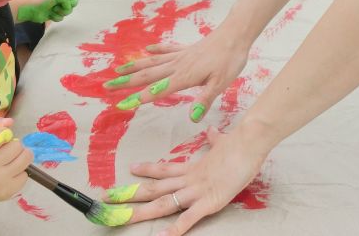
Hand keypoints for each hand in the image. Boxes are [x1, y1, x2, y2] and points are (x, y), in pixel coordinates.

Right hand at [0, 117, 31, 201]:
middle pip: (17, 145)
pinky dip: (20, 171)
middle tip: (4, 151)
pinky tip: (9, 173)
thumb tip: (9, 122)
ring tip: (10, 160)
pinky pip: (26, 174)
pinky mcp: (8, 193)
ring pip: (26, 157)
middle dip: (12, 145)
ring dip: (21, 156)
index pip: (1, 133)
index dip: (2, 133)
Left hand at [16, 0, 78, 23]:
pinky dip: (56, 17)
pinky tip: (50, 15)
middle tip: (61, 5)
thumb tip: (69, 7)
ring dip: (61, 12)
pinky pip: (61, 17)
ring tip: (53, 10)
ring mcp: (58, 6)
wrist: (29, 8)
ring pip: (68, 11)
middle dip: (68, 5)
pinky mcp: (54, 15)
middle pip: (73, 1)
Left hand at [107, 124, 268, 233]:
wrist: (250, 141)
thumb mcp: (223, 142)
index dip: (148, 170)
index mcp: (194, 168)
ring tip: (122, 218)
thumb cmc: (240, 143)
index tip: (131, 169)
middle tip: (108, 197)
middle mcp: (190, 180)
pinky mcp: (210, 202)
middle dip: (131, 195)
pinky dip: (176, 228)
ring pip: (164, 203)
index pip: (165, 169)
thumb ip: (215, 140)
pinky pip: (189, 218)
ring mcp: (198, 191)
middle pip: (155, 189)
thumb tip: (211, 132)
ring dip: (142, 212)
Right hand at [109, 25, 250, 122]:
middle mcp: (177, 65)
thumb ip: (205, 100)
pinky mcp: (187, 48)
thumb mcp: (221, 83)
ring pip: (152, 61)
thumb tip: (192, 118)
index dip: (139, 99)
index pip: (157, 90)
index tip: (121, 105)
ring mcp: (181, 55)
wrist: (236, 35)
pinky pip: (167, 49)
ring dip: (134, 66)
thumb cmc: (230, 60)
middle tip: (107, 86)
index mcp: (184, 77)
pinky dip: (156, 49)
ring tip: (118, 69)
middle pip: (147, 74)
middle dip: (126, 82)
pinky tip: (147, 48)